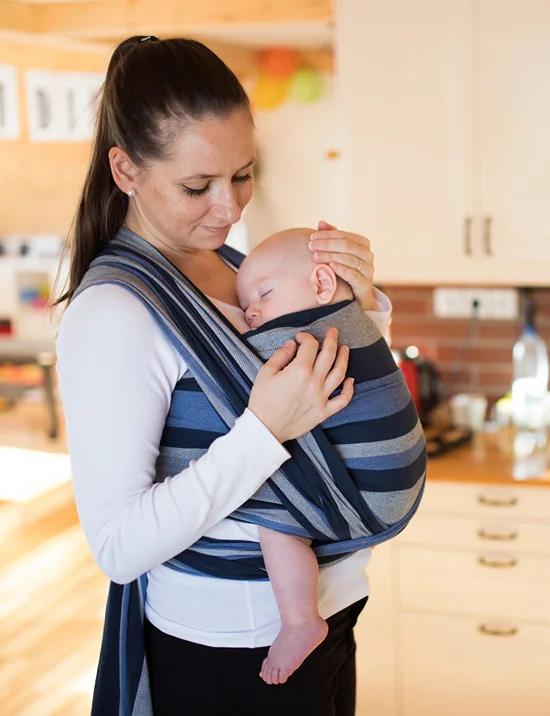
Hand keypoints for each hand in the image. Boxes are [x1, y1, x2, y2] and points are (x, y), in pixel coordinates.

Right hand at [248, 328, 353, 442]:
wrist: (264, 428)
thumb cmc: (262, 400)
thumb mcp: (265, 373)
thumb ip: (281, 355)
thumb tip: (292, 344)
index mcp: (299, 371)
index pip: (310, 346)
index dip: (306, 337)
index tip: (300, 338)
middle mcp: (314, 382)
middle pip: (329, 355)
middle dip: (331, 339)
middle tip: (333, 331)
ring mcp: (321, 397)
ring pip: (339, 373)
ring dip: (344, 358)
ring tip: (345, 348)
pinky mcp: (323, 412)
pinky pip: (342, 400)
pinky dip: (349, 389)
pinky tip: (351, 380)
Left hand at [309, 220, 376, 310]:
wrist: (355, 296)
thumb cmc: (344, 271)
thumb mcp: (337, 253)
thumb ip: (331, 238)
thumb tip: (320, 222)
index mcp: (362, 244)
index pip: (344, 235)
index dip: (327, 235)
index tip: (311, 237)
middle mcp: (368, 255)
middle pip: (346, 246)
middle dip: (327, 244)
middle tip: (311, 246)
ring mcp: (368, 270)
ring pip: (350, 259)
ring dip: (331, 256)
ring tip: (315, 256)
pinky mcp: (365, 285)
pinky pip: (354, 275)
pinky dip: (342, 270)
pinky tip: (330, 267)